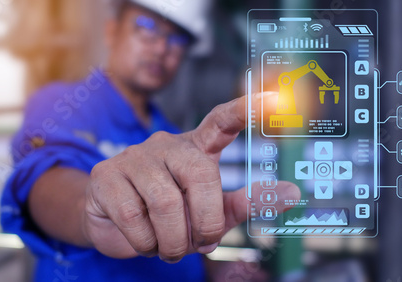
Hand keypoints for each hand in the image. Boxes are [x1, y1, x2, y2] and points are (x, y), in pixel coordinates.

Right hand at [82, 93, 299, 261]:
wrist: (113, 222)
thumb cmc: (169, 215)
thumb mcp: (210, 211)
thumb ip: (246, 203)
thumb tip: (294, 193)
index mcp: (196, 149)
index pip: (221, 121)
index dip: (246, 109)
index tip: (275, 98)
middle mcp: (166, 144)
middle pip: (201, 176)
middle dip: (205, 223)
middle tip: (200, 244)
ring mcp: (134, 156)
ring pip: (165, 202)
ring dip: (173, 240)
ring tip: (169, 248)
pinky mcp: (107, 174)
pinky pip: (133, 216)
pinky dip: (144, 242)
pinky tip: (145, 241)